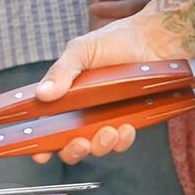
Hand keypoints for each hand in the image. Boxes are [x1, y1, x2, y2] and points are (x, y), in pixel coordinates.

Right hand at [31, 13, 193, 164]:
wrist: (153, 40)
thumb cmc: (115, 40)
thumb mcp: (81, 50)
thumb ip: (61, 72)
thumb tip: (42, 94)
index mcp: (65, 94)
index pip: (46, 124)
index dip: (41, 143)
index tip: (40, 154)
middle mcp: (82, 110)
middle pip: (68, 144)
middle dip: (72, 151)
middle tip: (81, 143)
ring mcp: (105, 117)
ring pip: (96, 147)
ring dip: (100, 146)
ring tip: (110, 131)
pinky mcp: (128, 120)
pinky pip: (122, 142)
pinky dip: (123, 140)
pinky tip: (126, 127)